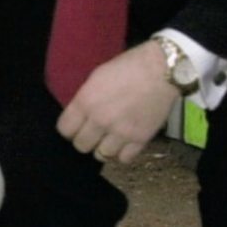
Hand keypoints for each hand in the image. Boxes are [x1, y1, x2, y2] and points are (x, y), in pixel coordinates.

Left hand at [56, 40, 179, 164]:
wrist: (162, 69)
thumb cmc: (128, 66)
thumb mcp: (97, 77)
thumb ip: (86, 99)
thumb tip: (79, 115)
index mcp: (85, 102)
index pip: (64, 130)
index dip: (69, 129)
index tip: (76, 126)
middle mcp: (100, 120)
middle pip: (81, 146)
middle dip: (85, 140)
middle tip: (93, 133)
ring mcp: (120, 132)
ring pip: (101, 155)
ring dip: (103, 148)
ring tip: (109, 140)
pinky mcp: (140, 139)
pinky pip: (124, 159)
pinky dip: (122, 154)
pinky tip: (124, 144)